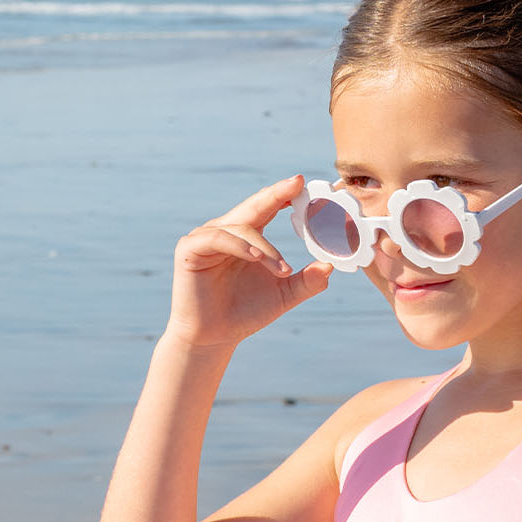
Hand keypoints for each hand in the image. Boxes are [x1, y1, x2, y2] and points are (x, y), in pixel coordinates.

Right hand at [167, 175, 332, 348]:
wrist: (213, 338)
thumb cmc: (245, 312)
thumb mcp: (283, 295)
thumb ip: (307, 281)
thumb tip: (330, 267)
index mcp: (247, 235)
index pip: (268, 208)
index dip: (284, 194)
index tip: (304, 183)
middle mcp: (226, 230)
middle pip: (254, 206)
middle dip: (276, 195)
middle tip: (296, 185)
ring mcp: (206, 237)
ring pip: (241, 228)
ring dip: (266, 247)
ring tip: (283, 270)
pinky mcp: (190, 249)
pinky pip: (217, 238)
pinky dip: (239, 246)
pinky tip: (256, 257)